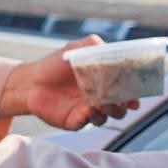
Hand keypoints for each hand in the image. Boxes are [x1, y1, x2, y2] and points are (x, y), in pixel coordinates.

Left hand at [3, 37, 138, 130]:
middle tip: (124, 100)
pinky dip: (92, 116)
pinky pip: (89, 122)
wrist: (30, 81)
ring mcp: (89, 109)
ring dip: (112, 111)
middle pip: (122, 105)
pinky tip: (89, 108)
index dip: (134, 91)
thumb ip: (94, 45)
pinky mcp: (76, 120)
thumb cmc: (55, 64)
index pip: (126, 87)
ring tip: (105, 103)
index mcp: (104, 80)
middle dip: (126, 104)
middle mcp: (100, 96)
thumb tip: (111, 49)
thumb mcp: (77, 48)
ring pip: (109, 116)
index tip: (137, 92)